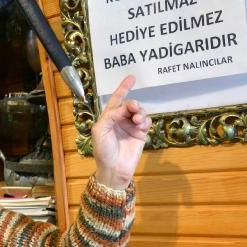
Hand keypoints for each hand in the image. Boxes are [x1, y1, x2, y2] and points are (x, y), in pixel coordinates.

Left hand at [91, 75, 150, 189]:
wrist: (113, 169)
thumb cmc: (103, 150)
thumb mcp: (100, 130)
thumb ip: (111, 115)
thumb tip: (125, 107)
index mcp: (108, 117)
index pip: (116, 100)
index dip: (123, 88)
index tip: (132, 77)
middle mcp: (120, 120)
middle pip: (129, 105)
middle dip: (132, 104)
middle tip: (133, 108)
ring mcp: (131, 127)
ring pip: (140, 112)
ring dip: (140, 113)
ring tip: (137, 120)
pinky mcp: (141, 135)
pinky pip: (146, 122)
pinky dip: (145, 121)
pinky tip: (141, 126)